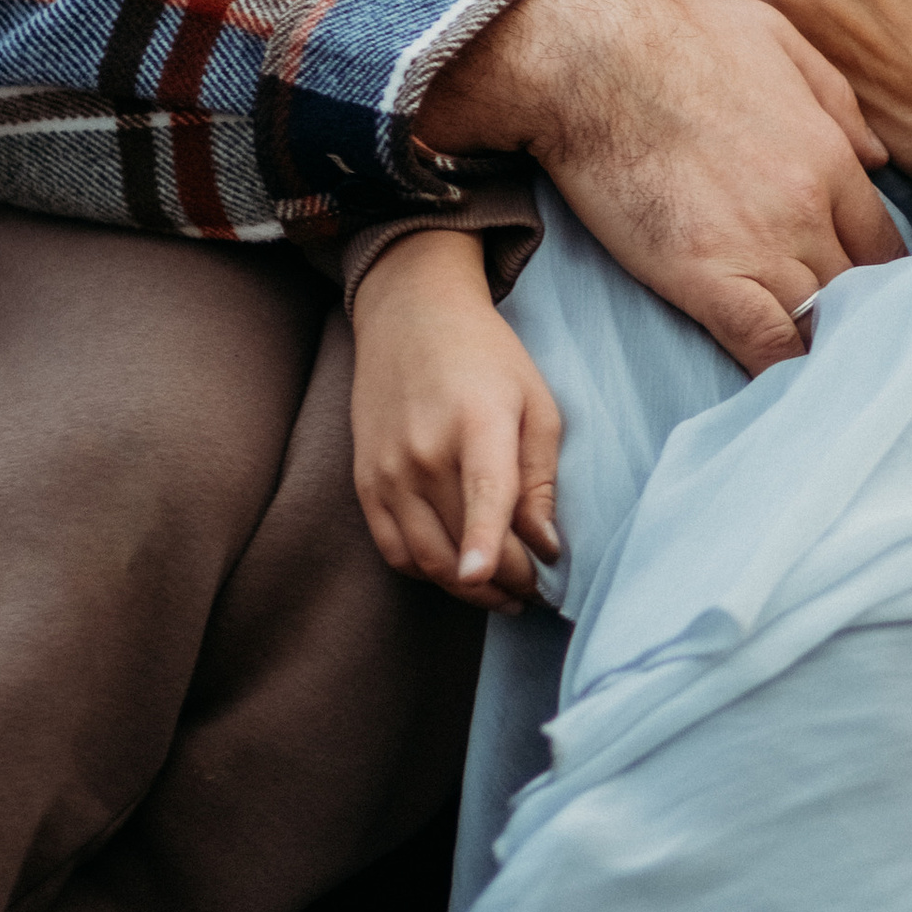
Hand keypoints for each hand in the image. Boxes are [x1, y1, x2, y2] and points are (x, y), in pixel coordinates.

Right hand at [350, 227, 560, 610]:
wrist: (411, 317)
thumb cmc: (487, 358)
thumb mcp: (536, 402)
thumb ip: (542, 477)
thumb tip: (545, 545)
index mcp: (478, 422)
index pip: (482, 492)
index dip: (483, 540)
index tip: (485, 578)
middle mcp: (424, 450)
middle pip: (463, 541)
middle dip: (506, 580)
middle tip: (536, 588)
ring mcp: (388, 469)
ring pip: (428, 558)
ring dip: (468, 590)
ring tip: (505, 594)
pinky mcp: (365, 482)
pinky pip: (395, 550)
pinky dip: (428, 572)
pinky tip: (460, 572)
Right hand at [418, 0, 900, 367]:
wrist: (590, 59)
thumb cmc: (674, 37)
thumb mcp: (777, 38)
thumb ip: (836, 98)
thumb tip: (877, 157)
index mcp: (829, 155)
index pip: (883, 241)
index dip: (881, 276)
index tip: (871, 296)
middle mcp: (809, 208)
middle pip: (860, 288)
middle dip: (858, 317)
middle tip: (849, 343)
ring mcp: (760, 246)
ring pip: (820, 322)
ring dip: (823, 348)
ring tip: (823, 376)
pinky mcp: (704, 277)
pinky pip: (764, 345)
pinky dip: (781, 370)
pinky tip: (788, 391)